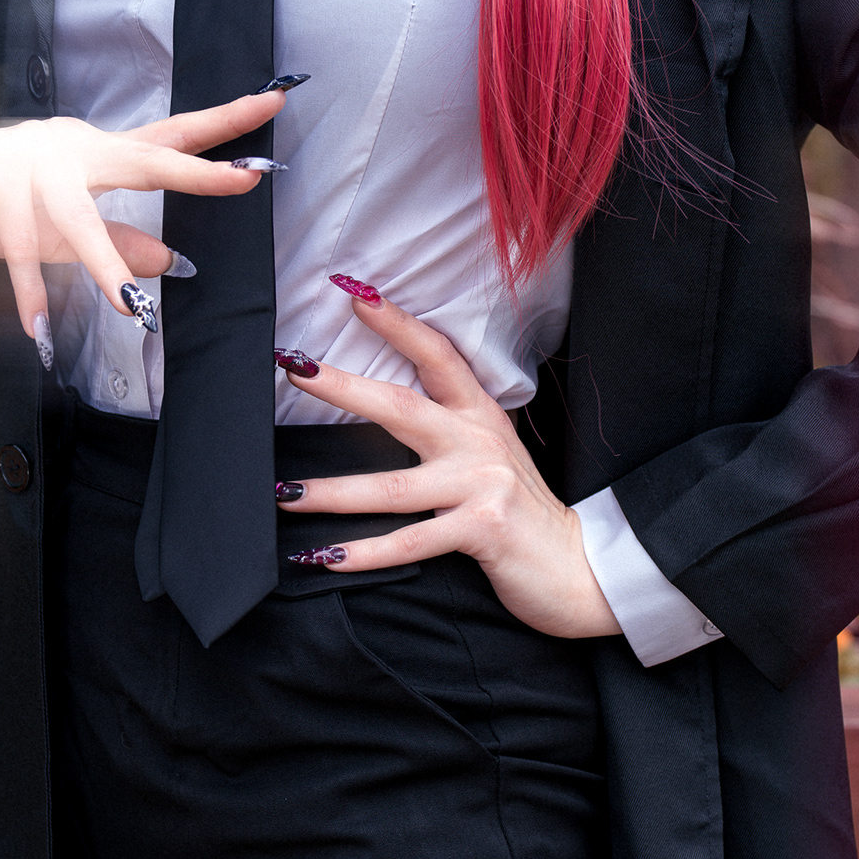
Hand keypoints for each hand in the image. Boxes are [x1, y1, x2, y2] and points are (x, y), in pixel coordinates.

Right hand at [0, 91, 287, 348]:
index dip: (225, 120)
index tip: (275, 102)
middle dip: (194, 172)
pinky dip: (28, 294)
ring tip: (131, 309)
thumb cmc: (3, 192)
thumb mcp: (70, 219)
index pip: (174, 132)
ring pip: (78, 217)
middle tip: (243, 181)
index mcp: (99, 149)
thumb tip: (173, 266)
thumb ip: (122, 237)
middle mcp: (75, 149)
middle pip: (146, 155)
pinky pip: (18, 250)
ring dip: (104, 264)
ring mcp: (34, 166)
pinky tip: (40, 334)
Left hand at [272, 285, 621, 640]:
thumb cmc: (519, 512)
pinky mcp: (482, 529)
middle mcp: (478, 441)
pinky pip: (410, 542)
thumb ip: (448, 430)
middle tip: (294, 368)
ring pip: (391, 487)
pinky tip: (326, 557)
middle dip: (344, 387)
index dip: (396, 321)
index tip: (353, 292)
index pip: (437, 354)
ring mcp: (481, 484)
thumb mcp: (490, 455)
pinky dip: (364, 554)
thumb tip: (382, 407)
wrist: (576, 567)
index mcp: (479, 415)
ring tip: (282, 495)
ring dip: (331, 492)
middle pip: (401, 407)